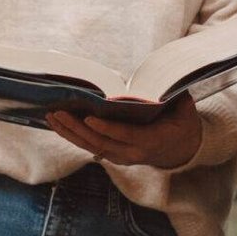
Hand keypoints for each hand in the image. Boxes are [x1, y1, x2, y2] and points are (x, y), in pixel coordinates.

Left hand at [46, 91, 205, 169]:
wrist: (181, 149)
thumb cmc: (181, 123)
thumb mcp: (185, 110)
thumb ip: (174, 96)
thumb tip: (163, 78)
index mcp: (151, 141)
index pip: (125, 136)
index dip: (107, 128)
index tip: (89, 117)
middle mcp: (132, 153)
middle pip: (101, 142)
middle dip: (77, 128)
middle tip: (58, 111)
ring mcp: (120, 157)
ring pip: (91, 146)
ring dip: (69, 132)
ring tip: (51, 115)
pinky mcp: (112, 155)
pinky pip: (90, 146)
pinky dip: (72, 135)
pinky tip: (58, 124)